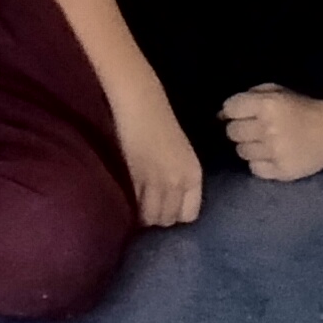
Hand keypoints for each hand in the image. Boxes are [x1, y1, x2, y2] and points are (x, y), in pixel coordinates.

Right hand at [117, 93, 206, 227]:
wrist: (140, 104)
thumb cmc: (161, 122)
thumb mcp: (181, 154)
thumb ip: (179, 178)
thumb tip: (170, 201)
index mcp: (194, 175)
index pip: (189, 215)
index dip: (176, 215)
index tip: (165, 210)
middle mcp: (179, 182)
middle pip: (169, 219)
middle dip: (159, 218)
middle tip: (148, 209)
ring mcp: (157, 181)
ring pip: (152, 217)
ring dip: (144, 216)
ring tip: (137, 208)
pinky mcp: (136, 177)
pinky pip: (136, 204)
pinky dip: (132, 206)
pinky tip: (128, 199)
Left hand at [222, 86, 322, 184]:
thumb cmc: (302, 108)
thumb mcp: (277, 91)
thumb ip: (249, 96)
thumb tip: (221, 113)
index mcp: (267, 105)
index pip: (230, 109)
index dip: (232, 111)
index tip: (240, 113)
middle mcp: (268, 129)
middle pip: (232, 132)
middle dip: (239, 129)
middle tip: (253, 128)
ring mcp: (274, 152)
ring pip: (240, 151)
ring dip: (248, 146)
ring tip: (264, 142)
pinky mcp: (281, 171)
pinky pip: (254, 168)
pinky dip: (259, 162)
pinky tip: (270, 155)